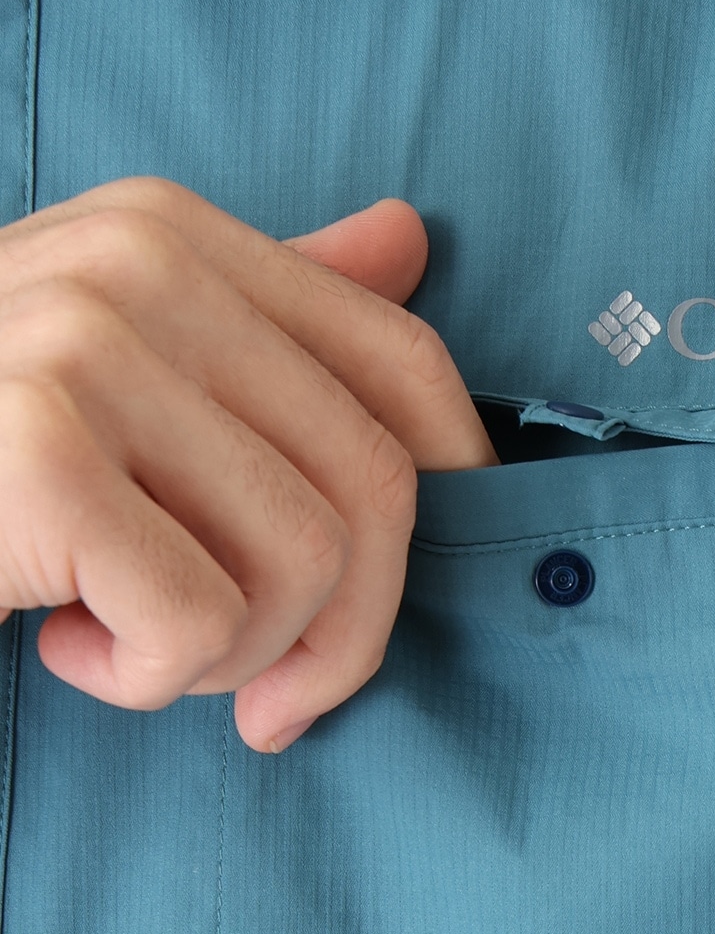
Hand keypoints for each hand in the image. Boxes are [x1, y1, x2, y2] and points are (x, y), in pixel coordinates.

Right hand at [0, 177, 496, 751]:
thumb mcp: (119, 369)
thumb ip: (267, 314)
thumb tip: (409, 238)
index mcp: (180, 238)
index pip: (404, 364)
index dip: (453, 490)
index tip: (398, 592)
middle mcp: (143, 268)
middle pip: (378, 489)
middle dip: (345, 631)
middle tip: (269, 694)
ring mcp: (86, 349)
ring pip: (308, 567)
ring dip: (231, 659)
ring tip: (130, 642)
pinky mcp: (38, 450)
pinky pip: (202, 622)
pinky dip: (144, 680)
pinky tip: (61, 646)